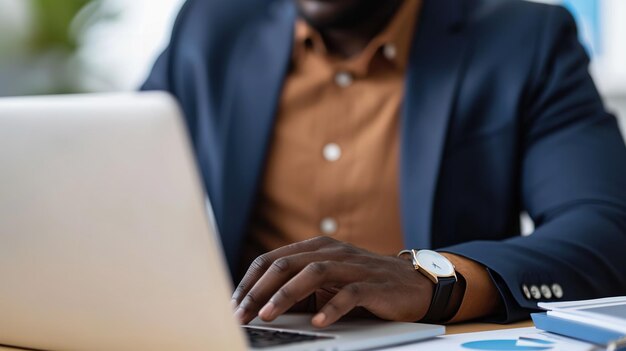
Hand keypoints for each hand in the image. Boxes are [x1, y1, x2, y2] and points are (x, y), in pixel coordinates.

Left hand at [231, 236, 433, 327]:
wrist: (412, 283)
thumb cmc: (364, 284)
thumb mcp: (328, 283)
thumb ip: (300, 289)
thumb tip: (262, 308)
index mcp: (316, 248)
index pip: (273, 259)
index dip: (250, 281)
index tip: (233, 304)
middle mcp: (332, 252)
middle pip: (286, 264)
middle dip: (259, 290)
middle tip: (240, 314)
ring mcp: (353, 267)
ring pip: (313, 273)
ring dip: (286, 295)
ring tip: (266, 315)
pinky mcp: (373, 284)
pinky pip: (349, 294)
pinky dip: (331, 308)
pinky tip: (317, 322)